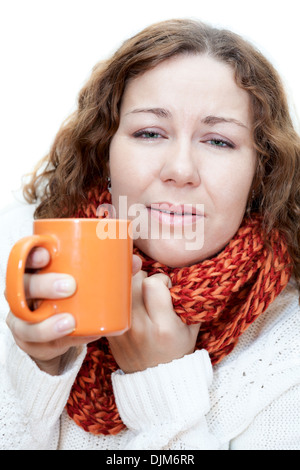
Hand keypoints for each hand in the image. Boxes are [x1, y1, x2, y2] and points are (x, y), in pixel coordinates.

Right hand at [6, 247, 141, 374]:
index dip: (31, 254)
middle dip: (43, 285)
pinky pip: (37, 344)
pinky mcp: (28, 341)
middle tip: (70, 286)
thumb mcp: (83, 280)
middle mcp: (22, 293)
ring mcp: (22, 318)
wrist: (57, 330)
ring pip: (23, 321)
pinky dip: (58, 342)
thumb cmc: (71, 295)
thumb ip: (108, 269)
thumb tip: (135, 262)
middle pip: (21, 287)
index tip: (47, 254)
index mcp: (33, 270)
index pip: (23, 257)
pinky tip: (74, 338)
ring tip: (70, 322)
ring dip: (46, 323)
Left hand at [108, 271, 200, 373]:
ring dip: (129, 287)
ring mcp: (121, 331)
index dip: (161, 280)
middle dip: (143, 280)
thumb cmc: (177, 351)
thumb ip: (188, 300)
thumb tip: (180, 272)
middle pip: (132, 282)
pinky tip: (128, 307)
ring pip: (119, 289)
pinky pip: (110, 303)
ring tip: (140, 298)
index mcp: (163, 326)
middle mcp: (139, 327)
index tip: (166, 290)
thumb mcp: (191, 327)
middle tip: (150, 291)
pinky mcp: (109, 333)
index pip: (152, 283)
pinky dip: (119, 300)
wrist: (157, 383)